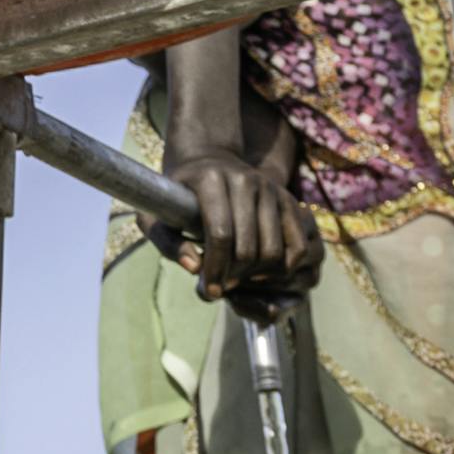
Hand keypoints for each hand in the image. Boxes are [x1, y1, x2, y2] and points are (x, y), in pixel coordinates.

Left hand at [160, 145, 321, 299]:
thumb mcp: (156, 214)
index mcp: (211, 179)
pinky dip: (283, 268)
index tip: (209, 290)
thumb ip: (167, 242)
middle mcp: (246, 180)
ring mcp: (271, 188)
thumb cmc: (178, 195)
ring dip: (257, 276)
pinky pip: (297, 245)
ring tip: (237, 280)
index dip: (215, 267)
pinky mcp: (289, 200)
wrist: (209, 163)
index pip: (220, 233)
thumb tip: (194, 268)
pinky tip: (261, 274)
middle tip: (221, 287)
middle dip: (234, 275)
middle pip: (249, 246)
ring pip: (274, 249)